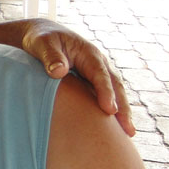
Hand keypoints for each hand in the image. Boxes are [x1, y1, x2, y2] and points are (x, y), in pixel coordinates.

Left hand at [21, 19, 133, 135]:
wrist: (42, 35)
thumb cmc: (41, 39)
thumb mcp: (42, 44)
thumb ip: (50, 56)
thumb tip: (59, 72)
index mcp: (88, 53)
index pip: (100, 74)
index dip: (106, 92)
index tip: (109, 110)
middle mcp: (98, 63)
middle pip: (115, 85)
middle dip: (122, 107)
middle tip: (127, 130)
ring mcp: (97, 72)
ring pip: (114, 92)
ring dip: (122, 112)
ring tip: (128, 134)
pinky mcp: (91, 81)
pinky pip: (104, 96)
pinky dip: (112, 110)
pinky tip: (114, 128)